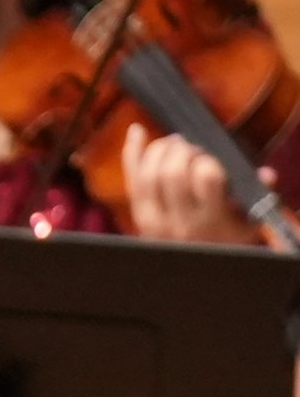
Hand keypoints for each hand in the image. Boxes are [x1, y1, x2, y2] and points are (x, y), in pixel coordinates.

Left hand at [122, 121, 271, 246]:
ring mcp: (154, 220)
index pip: (207, 176)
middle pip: (172, 171)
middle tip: (192, 148)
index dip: (208, 159)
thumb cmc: (228, 235)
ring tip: (175, 144)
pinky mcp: (138, 216)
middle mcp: (180, 221)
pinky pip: (131, 179)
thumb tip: (266, 174)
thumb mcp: (250, 220)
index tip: (211, 158)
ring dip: (161, 149)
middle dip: (183, 150)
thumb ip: (258, 194)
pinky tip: (137, 131)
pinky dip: (132, 152)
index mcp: (211, 218)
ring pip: (148, 174)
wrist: (197, 265)